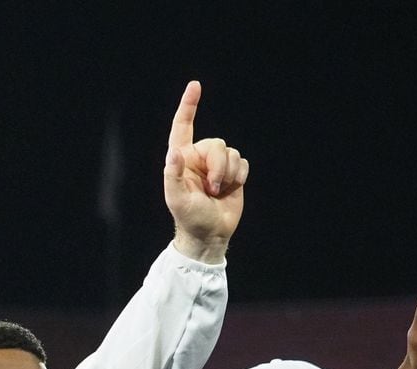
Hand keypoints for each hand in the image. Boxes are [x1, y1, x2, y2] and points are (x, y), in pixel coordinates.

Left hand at [164, 81, 248, 262]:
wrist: (210, 234)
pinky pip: (243, 162)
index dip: (188, 106)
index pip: (183, 127)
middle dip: (218, 166)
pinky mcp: (232, 172)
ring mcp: (216, 165)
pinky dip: (239, 177)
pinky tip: (229, 191)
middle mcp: (199, 158)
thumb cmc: (189, 218)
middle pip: (217, 143)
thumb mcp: (177, 199)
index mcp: (181, 159)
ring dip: (228, 174)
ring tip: (218, 192)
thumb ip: (173, 175)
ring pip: (232, 152)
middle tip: (212, 188)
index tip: (195, 86)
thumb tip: (174, 152)